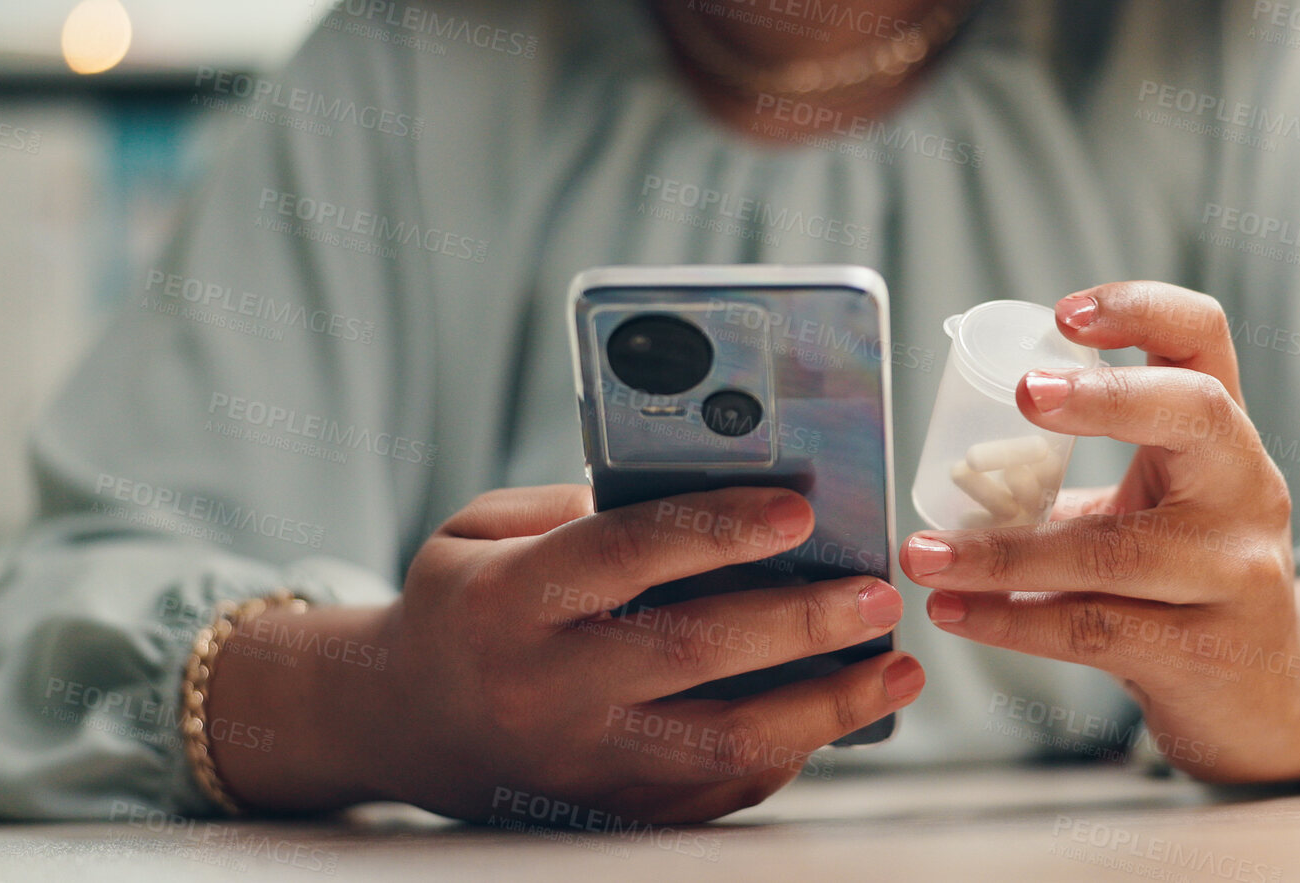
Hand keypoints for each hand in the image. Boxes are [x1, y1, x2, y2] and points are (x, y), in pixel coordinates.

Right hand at [206, 485, 921, 820]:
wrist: (401, 724)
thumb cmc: (465, 603)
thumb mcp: (485, 529)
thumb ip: (580, 502)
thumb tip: (710, 486)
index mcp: (508, 601)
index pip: (624, 555)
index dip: (716, 530)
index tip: (800, 508)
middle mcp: (544, 688)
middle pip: (691, 651)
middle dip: (801, 619)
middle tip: (878, 589)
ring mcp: (582, 764)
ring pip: (723, 743)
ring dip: (826, 705)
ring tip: (897, 665)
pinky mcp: (613, 814)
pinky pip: (719, 790)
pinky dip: (790, 749)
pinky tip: (839, 711)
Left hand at [899, 281, 1299, 780]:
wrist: (1262, 694)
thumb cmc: (1182, 579)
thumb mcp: (1151, 505)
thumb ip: (1072, 474)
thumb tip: (953, 466)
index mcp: (1222, 435)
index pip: (1204, 339)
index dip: (1142, 308)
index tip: (1064, 313)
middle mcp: (1247, 489)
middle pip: (1195, 411)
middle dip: (1105, 397)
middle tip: (1021, 391)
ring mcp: (1239, 571)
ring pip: (1113, 550)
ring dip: (1003, 553)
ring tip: (924, 554)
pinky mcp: (1210, 650)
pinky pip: (1094, 630)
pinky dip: (1011, 620)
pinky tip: (954, 612)